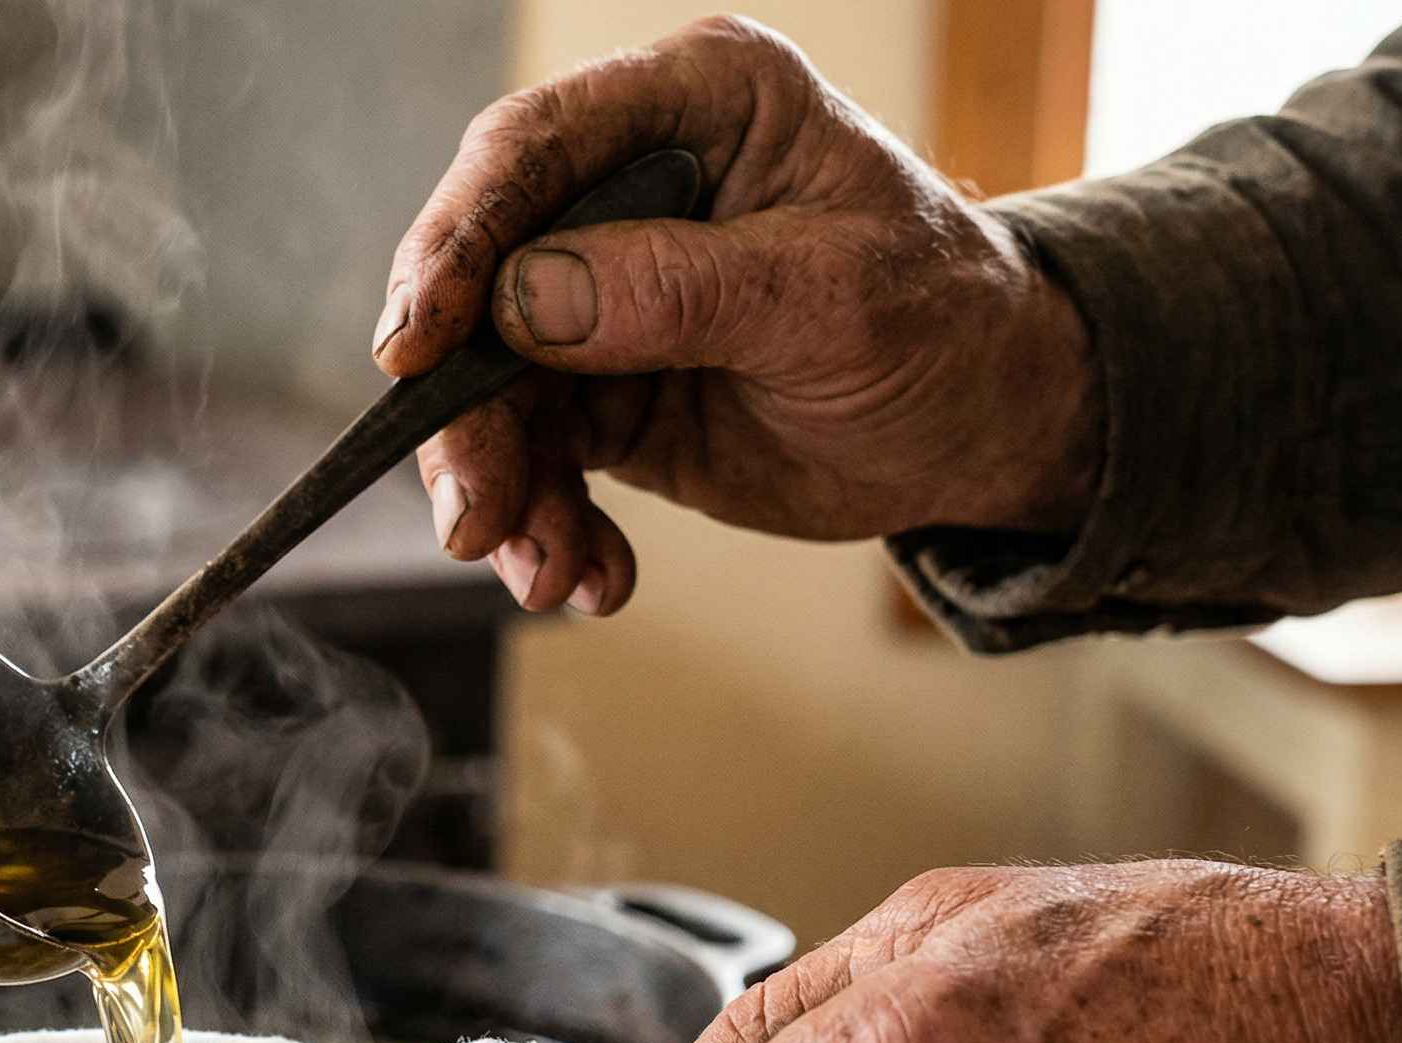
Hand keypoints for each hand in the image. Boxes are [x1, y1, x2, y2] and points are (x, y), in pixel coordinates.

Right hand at [375, 15, 1102, 614]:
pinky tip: (592, 578)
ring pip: (493, 392)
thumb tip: (524, 302)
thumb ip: (678, 290)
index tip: (418, 346)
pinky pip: (537, 462)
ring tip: (543, 571)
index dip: (458, 243)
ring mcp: (604, 299)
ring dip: (504, 493)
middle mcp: (629, 191)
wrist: (983, 423)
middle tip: (474, 514)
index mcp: (697, 106)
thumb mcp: (831, 296)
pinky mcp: (603, 393)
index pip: (533, 152)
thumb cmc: (942, 318)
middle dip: (467, 415)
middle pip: (484, 287)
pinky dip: (549, 528)